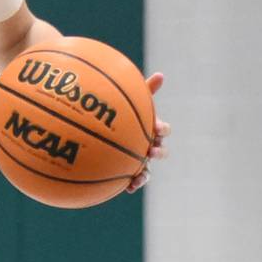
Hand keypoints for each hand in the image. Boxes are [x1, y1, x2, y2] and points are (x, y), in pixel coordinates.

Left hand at [126, 71, 169, 192]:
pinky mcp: (127, 172)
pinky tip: (127, 188)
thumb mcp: (128, 102)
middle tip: (151, 151)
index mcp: (149, 129)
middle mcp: (146, 145)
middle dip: (158, 151)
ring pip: (147, 170)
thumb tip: (161, 74)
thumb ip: (143, 91)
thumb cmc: (117, 114)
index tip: (157, 128)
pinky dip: (132, 184)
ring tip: (140, 175)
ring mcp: (137, 160)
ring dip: (146, 173)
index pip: (163, 129)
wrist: (99, 134)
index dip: (162, 129)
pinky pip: (132, 180)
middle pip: (159, 151)